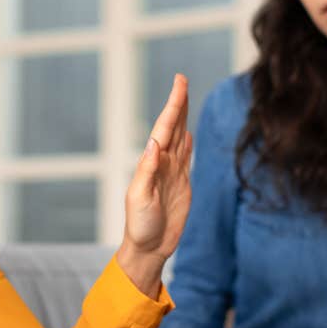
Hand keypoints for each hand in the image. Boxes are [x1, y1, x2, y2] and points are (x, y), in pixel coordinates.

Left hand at [117, 74, 192, 293]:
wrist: (148, 248)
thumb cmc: (139, 226)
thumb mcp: (140, 198)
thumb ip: (147, 171)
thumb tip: (155, 144)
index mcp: (151, 163)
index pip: (164, 127)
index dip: (173, 105)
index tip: (179, 82)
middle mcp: (162, 164)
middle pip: (173, 127)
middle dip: (178, 103)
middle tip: (181, 80)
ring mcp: (172, 173)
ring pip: (180, 138)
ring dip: (183, 118)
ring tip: (185, 98)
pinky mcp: (181, 185)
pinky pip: (186, 158)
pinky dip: (187, 143)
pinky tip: (187, 132)